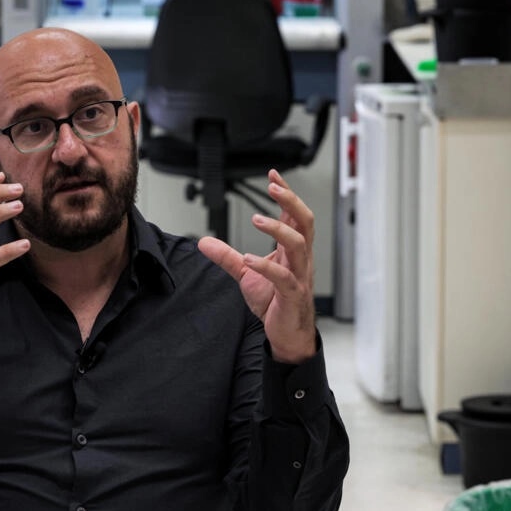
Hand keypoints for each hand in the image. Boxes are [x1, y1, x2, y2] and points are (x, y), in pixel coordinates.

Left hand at [197, 169, 315, 363]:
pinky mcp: (292, 295)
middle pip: (305, 222)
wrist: (287, 335)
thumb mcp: (246, 275)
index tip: (273, 175)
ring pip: (299, 245)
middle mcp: (300, 260)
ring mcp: (299, 276)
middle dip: (291, 201)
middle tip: (273, 187)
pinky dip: (266, 266)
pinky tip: (249, 259)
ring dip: (278, 229)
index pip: (294, 216)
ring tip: (257, 219)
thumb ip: (227, 256)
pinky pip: (284, 278)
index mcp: (292, 251)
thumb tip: (204, 241)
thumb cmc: (274, 303)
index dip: (286, 194)